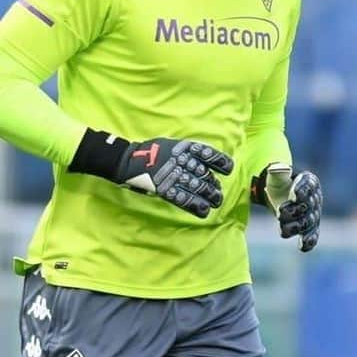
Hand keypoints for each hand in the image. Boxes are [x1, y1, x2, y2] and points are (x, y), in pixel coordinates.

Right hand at [115, 138, 233, 217]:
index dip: (221, 162)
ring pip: (199, 188)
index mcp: (185, 148)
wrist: (128, 160)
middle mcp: (183, 161)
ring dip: (210, 196)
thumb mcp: (172, 145)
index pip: (209, 154)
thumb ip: (188, 152)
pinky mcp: (166, 189)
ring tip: (215, 201)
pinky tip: (204, 211)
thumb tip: (205, 162)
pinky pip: (185, 199)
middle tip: (217, 192)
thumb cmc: (152, 152)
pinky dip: (196, 206)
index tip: (228, 169)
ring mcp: (175, 176)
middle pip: (206, 175)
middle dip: (214, 185)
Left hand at [252, 163, 321, 251]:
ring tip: (282, 231)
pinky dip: (308, 241)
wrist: (279, 194)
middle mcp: (315, 199)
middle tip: (278, 213)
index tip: (292, 195)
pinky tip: (302, 246)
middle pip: (308, 206)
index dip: (302, 191)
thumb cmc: (279, 182)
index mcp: (310, 182)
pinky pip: (312, 236)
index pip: (308, 186)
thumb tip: (278, 168)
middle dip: (294, 211)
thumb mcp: (276, 174)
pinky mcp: (309, 228)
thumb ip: (278, 171)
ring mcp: (314, 214)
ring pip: (308, 222)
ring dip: (296, 227)